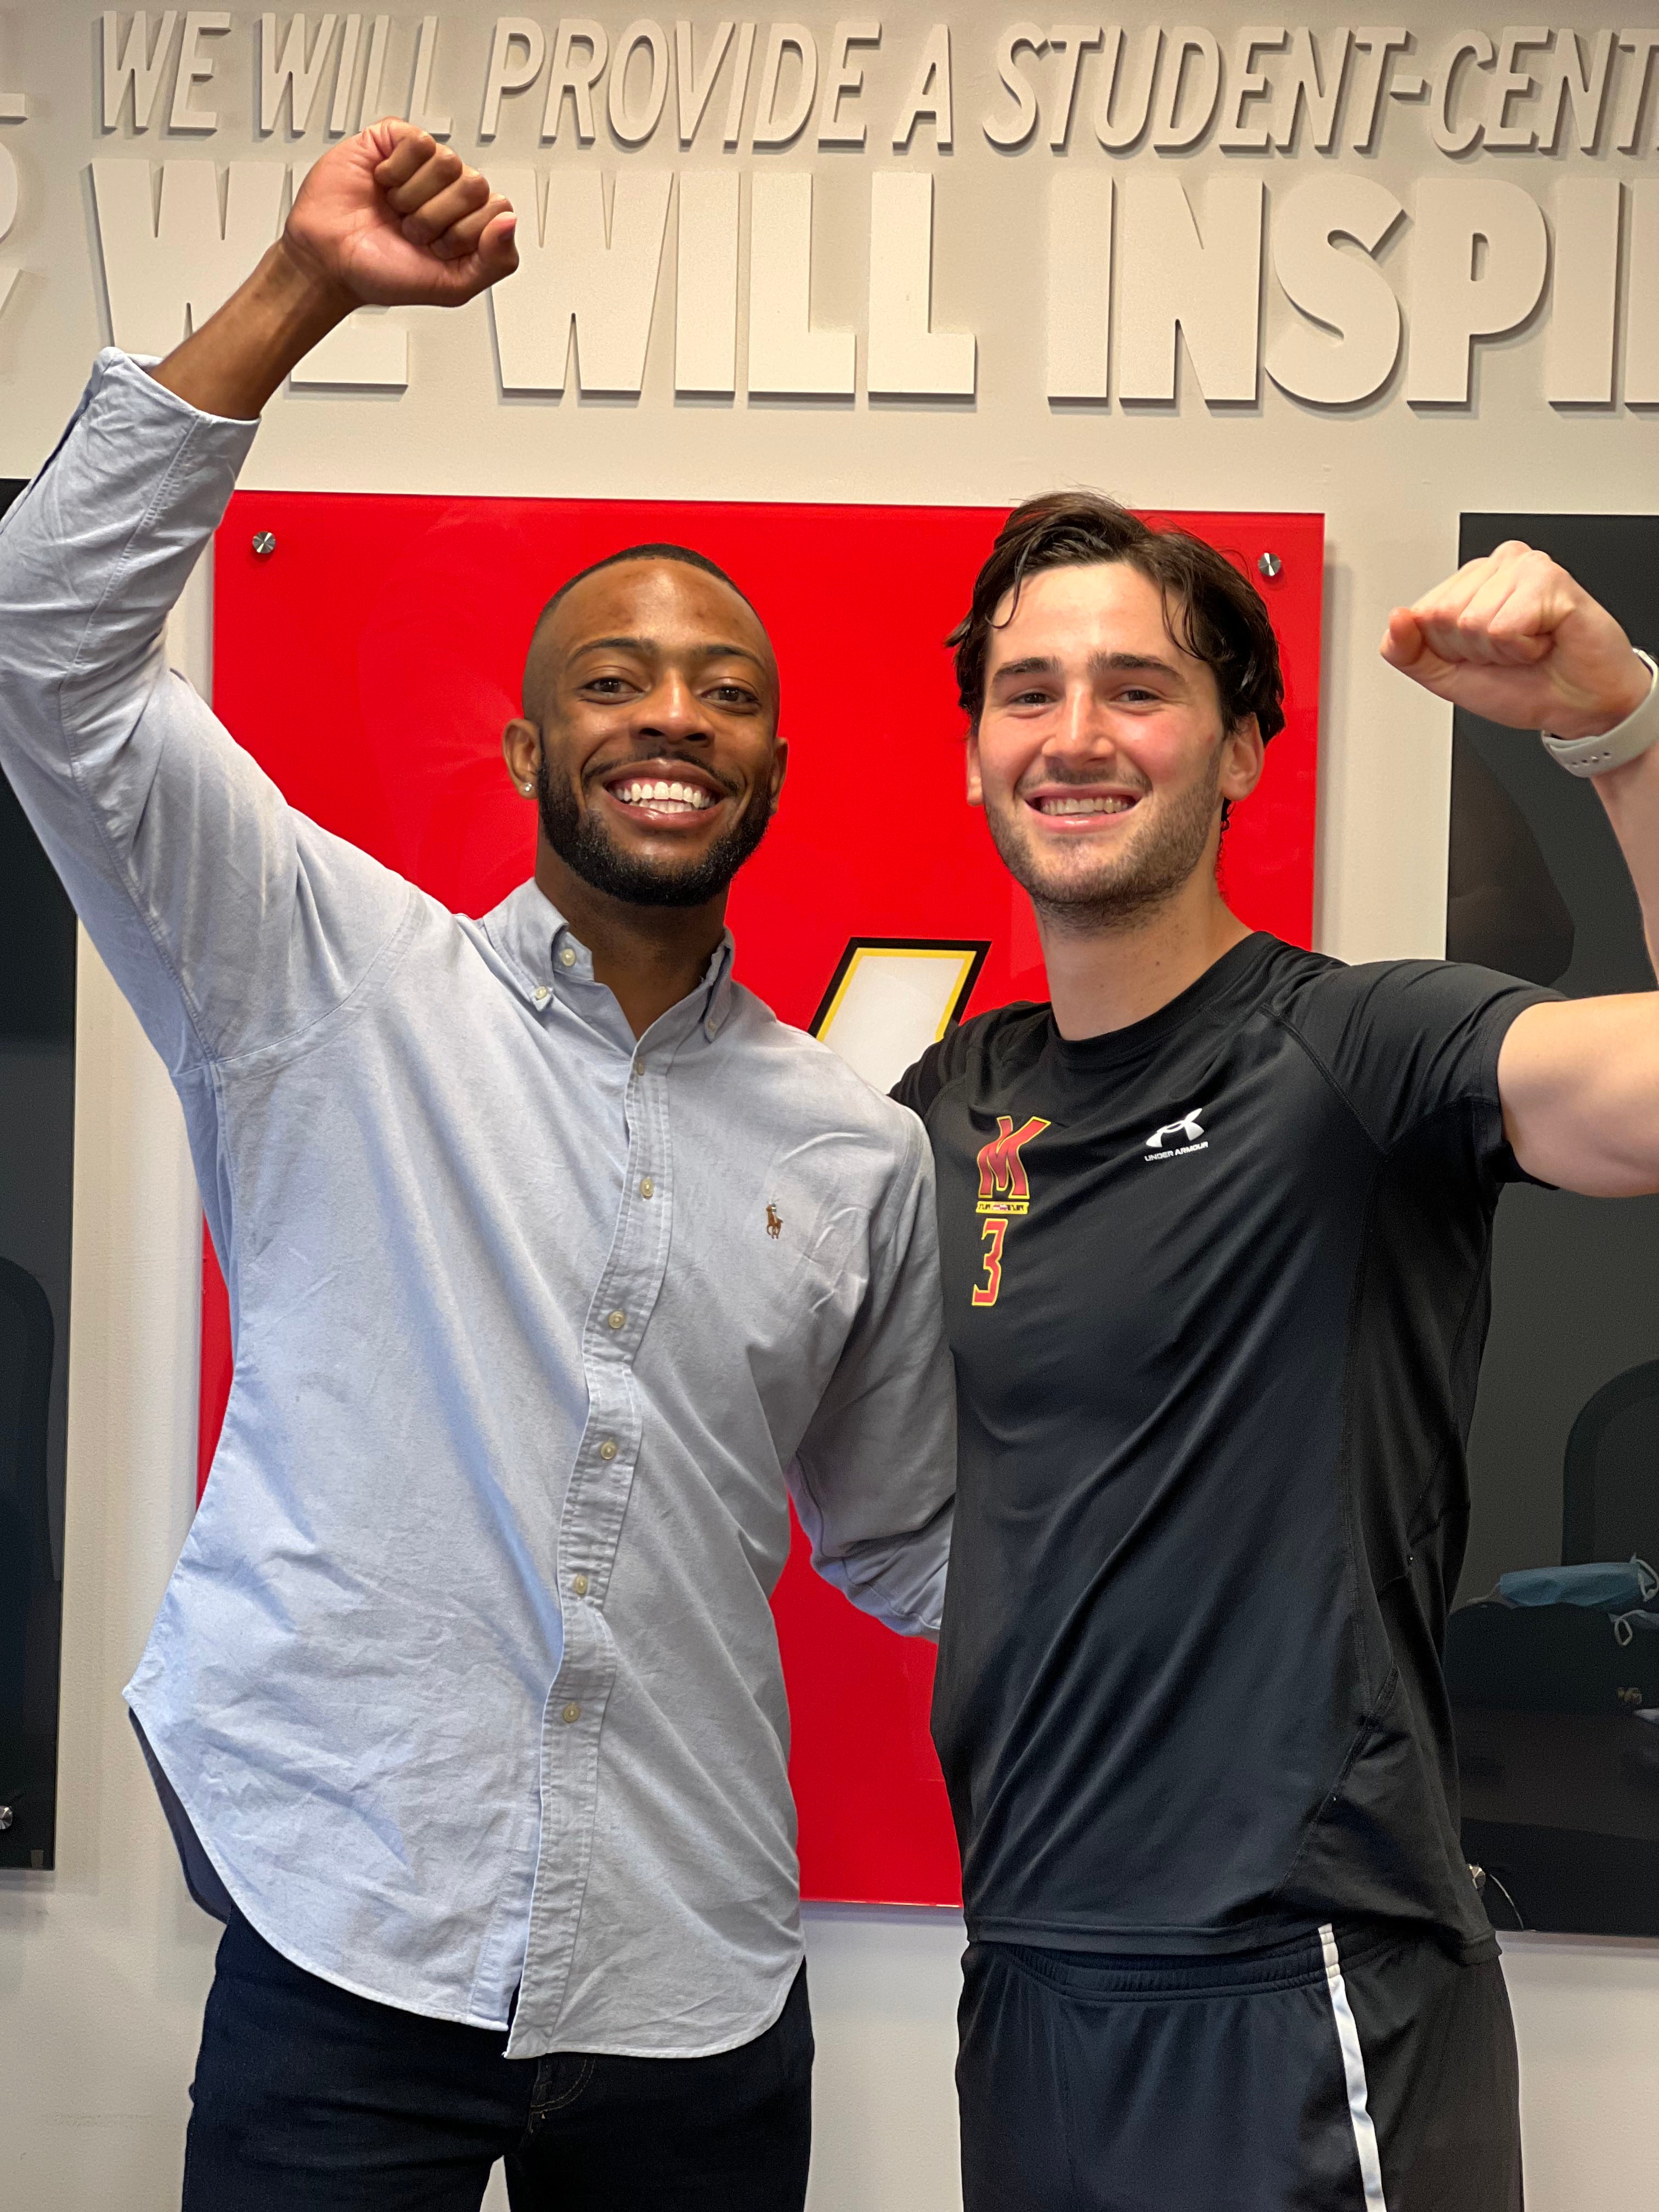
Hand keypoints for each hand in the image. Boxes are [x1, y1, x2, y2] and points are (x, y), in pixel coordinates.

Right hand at [281, 118, 517, 312]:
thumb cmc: (383, 273)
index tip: (438, 249)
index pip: (497, 209)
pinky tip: (384, 184)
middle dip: (438, 218)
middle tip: (412, 230)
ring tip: (396, 209)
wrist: (331, 261)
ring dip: (414, 197)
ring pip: (448, 161)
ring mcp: (423, 164)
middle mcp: (450, 190)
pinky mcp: (394, 140)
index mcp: (469, 222)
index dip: (466, 233)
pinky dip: (397, 170)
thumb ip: (496, 262)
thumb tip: (510, 222)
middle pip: (474, 185)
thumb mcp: (452, 287)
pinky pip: (418, 141)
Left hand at [1381, 543, 1650, 742]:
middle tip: (1508, 653)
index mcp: (1466, 584)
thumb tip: (1396, 620)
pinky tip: (1543, 641)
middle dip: (1473, 651)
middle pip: (1442, 616)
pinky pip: (1502, 627)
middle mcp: (1493, 567)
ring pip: (1471, 622)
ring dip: (1500, 651)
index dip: (1448, 651)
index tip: (1482, 656)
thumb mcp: (1446, 678)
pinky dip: (1522, 648)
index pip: (1421, 615)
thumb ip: (1408, 652)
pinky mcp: (1548, 578)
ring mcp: (1522, 567)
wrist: (1578, 705)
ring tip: (1528, 647)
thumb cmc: (1523, 685)